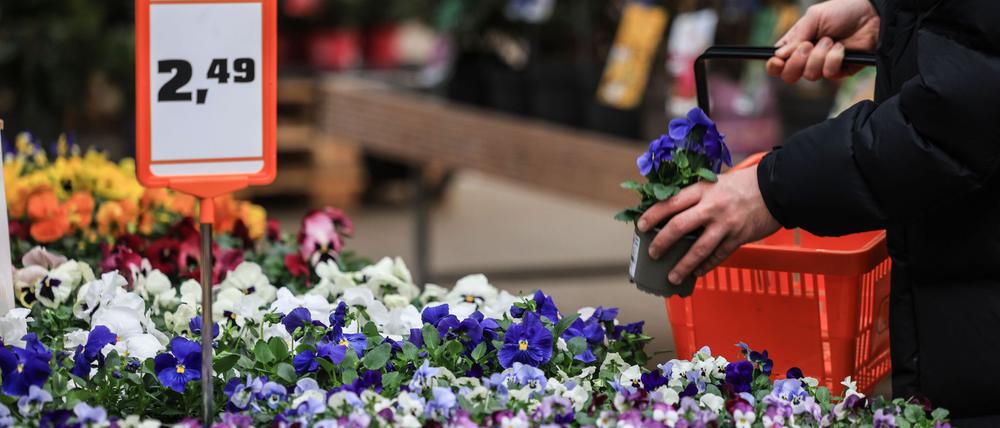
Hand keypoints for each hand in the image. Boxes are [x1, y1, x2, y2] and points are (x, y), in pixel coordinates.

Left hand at [637, 167, 780, 284]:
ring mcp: (726, 224)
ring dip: (683, 265)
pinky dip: (706, 266)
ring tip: (671, 277)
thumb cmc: (741, 184)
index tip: (641, 226)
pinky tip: (697, 273)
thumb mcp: (714, 183)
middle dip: (661, 242)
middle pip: (679, 226)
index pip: (670, 203)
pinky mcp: (739, 238)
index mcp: (702, 190)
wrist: (776, 188)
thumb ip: (695, 196)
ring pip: (699, 249)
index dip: (653, 215)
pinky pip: (718, 256)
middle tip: (652, 253)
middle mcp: (711, 207)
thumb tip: (670, 213)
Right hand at [765, 0, 879, 82]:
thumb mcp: (814, 17)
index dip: (774, 66)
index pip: (778, 64)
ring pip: (809, 75)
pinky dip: (834, 59)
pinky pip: (829, 74)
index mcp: (796, 44)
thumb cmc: (843, 11)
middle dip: (797, 62)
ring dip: (819, 55)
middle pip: (789, 75)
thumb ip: (796, 36)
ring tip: (831, 40)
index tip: (778, 61)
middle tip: (808, 45)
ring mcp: (823, 66)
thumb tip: (779, 55)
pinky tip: (842, 48)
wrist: (872, 14)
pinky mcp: (840, 71)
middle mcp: (807, 58)